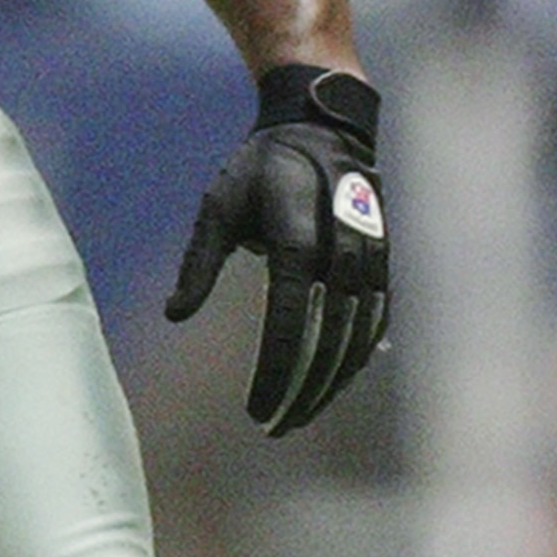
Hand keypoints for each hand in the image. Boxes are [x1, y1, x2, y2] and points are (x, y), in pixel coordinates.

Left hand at [166, 65, 388, 435]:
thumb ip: (199, 263)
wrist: (323, 128)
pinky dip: (355, 359)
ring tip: (299, 417)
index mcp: (297, 236)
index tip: (256, 411)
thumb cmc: (261, 168)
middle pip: (325, 340)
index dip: (275, 372)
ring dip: (330, 384)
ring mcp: (369, 259)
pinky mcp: (382, 263)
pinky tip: (334, 386)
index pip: (287, 320)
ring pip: (354, 339)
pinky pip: (373, 322)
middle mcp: (341, 252)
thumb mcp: (219, 206)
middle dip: (300, 391)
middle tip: (274, 427)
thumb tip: (174, 315)